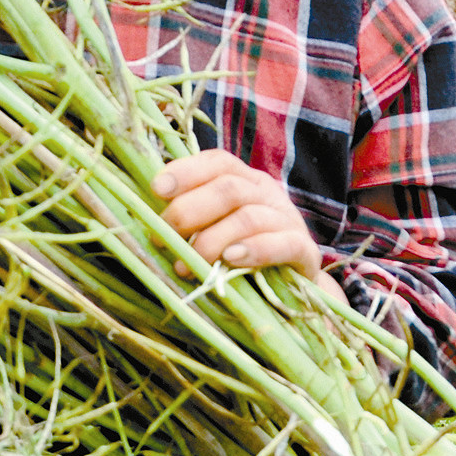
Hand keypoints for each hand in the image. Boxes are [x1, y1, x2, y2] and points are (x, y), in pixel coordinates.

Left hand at [153, 150, 344, 299]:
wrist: (293, 292)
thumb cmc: (244, 258)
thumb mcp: (217, 231)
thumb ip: (193, 221)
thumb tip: (150, 222)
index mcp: (245, 181)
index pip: (218, 163)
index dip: (187, 171)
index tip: (157, 189)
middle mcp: (267, 194)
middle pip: (228, 188)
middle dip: (189, 211)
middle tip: (162, 238)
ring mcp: (288, 220)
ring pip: (248, 217)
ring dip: (211, 240)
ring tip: (186, 265)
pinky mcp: (304, 252)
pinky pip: (282, 244)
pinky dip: (254, 250)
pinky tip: (231, 260)